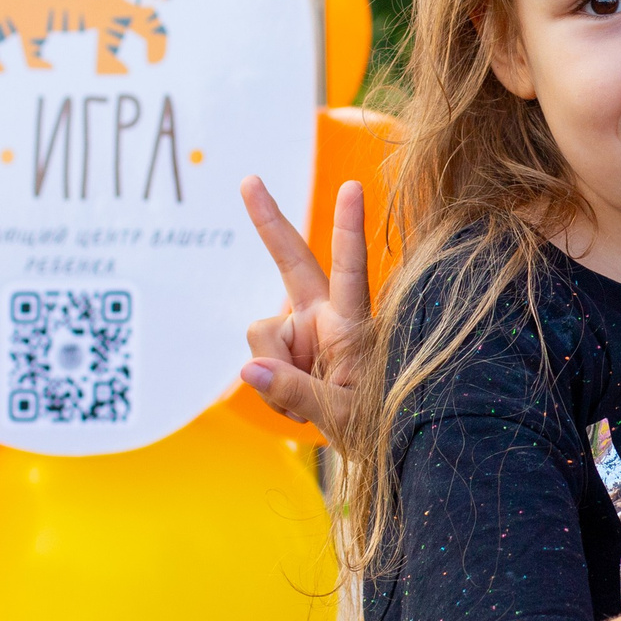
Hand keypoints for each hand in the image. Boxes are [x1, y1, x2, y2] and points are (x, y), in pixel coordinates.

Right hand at [240, 176, 366, 440]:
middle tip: (250, 181)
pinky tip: (294, 401)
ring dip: (273, 374)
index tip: (351, 187)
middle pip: (293, 263)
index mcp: (352, 326)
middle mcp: (325, 317)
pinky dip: (268, 385)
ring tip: (306, 402)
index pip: (352, 272)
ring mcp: (302, 330)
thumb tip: (247, 369)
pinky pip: (256, 360)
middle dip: (269, 223)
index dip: (349, 229)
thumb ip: (296, 393)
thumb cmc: (373, 422)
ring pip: (260, 334)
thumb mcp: (341, 416)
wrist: (369, 439)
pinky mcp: (285, 347)